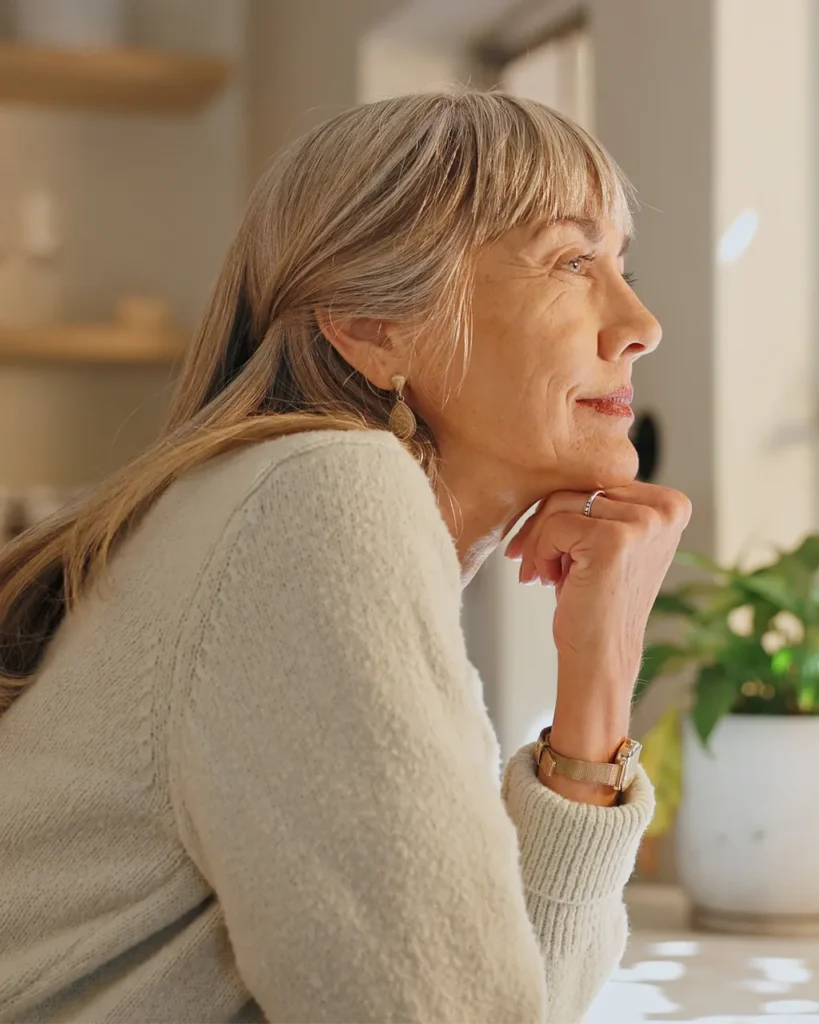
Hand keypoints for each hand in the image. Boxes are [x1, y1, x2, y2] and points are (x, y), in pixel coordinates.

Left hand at [505, 483, 690, 803]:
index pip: (598, 480)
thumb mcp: (606, 540)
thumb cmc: (595, 599)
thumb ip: (599, 503)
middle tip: (535, 563)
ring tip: (545, 574)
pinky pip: (554, 524)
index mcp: (671, 504)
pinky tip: (547, 580)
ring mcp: (644, 523)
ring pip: (561, 503)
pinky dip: (539, 552)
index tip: (550, 546)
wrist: (600, 656)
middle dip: (546, 524)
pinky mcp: (615, 539)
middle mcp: (666, 509)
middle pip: (579, 487)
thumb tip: (552, 462)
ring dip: (540, 540)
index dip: (564, 510)